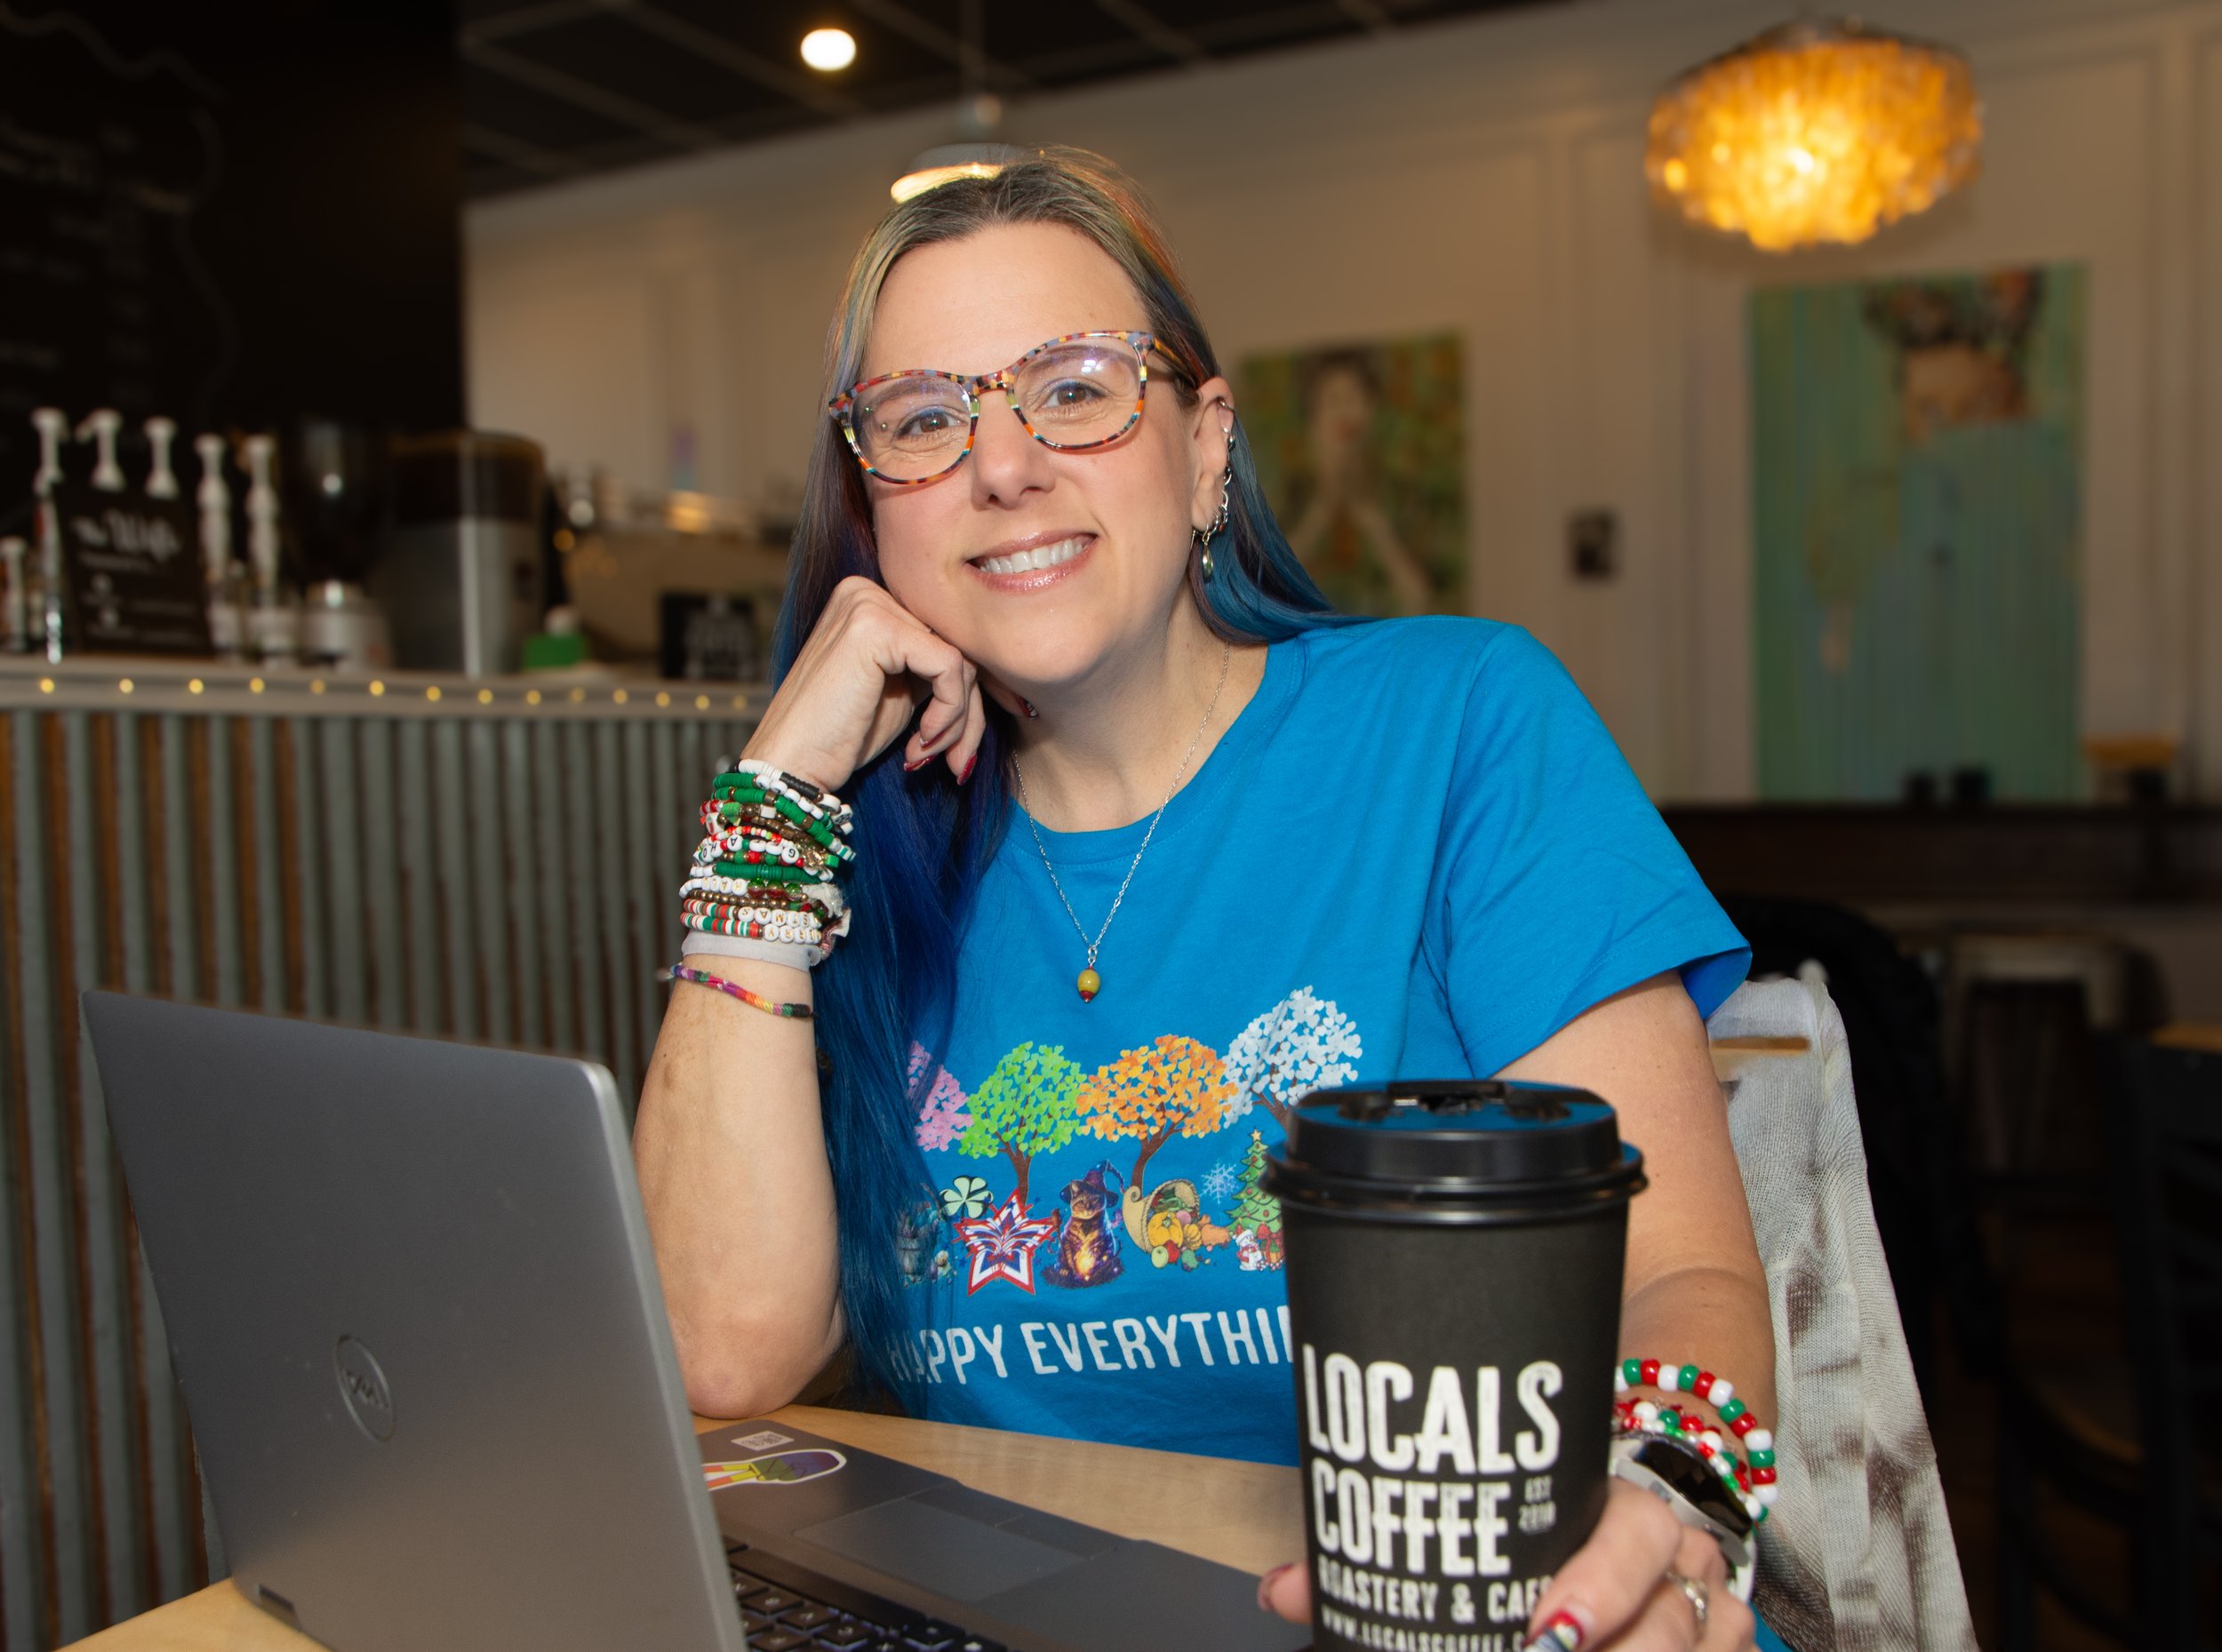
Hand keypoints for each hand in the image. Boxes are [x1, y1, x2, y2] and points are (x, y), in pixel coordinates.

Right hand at [741, 576, 987, 792]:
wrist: (791, 766)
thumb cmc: (840, 738)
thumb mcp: (898, 692)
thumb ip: (935, 669)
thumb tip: (1000, 673)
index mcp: (869, 599)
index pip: (944, 636)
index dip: (967, 693)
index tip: (963, 744)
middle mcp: (866, 590)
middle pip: (955, 644)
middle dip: (967, 711)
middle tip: (956, 761)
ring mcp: (868, 603)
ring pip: (960, 658)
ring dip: (958, 720)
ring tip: (929, 754)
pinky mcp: (876, 627)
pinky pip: (950, 666)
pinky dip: (949, 713)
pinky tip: (921, 743)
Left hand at [1257, 1481, 1754, 1650]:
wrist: (1625, 1530)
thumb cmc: (1538, 1536)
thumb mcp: (1482, 1528)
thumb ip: (1391, 1560)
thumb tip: (1284, 1591)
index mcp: (1623, 1509)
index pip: (1634, 1531)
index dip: (1598, 1582)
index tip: (1545, 1630)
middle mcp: (1683, 1560)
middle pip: (1670, 1618)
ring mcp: (1714, 1614)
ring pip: (1697, 1649)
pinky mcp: (1727, 1651)